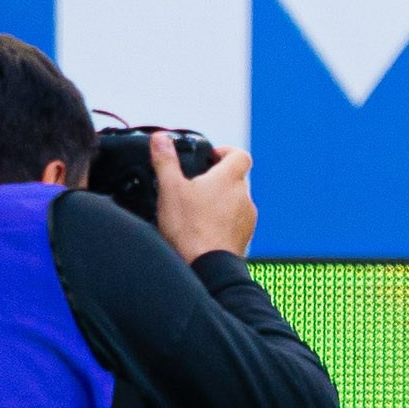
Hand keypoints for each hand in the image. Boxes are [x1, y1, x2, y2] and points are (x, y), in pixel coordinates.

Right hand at [152, 131, 255, 263]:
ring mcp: (246, 219)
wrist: (208, 268)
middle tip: (195, 186)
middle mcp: (243, 197)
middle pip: (235, 179)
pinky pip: (235, 224)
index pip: (239, 155)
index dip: (226, 152)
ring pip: (235, 202)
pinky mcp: (243, 238)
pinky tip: (202, 231)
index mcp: (229, 179)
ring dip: (220, 203)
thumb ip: (165, 161)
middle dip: (217, 180)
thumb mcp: (170, 189)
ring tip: (196, 211)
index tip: (211, 157)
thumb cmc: (190, 230)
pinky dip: (222, 223)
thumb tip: (161, 139)